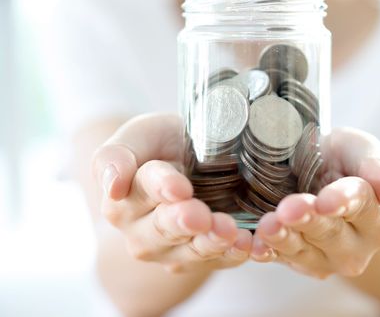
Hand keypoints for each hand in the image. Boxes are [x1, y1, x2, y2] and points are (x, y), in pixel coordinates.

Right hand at [92, 113, 251, 272]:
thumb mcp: (139, 136)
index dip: (162, 188)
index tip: (179, 188)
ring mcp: (171, 252)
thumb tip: (113, 186)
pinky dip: (233, 254)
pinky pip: (218, 262)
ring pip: (191, 252)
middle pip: (164, 228)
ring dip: (211, 242)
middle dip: (183, 222)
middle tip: (201, 215)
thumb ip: (116, 155)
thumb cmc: (162, 145)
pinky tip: (247, 244)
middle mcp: (142, 233)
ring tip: (228, 231)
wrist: (188, 162)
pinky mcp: (202, 261)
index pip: (142, 190)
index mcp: (123, 200)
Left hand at [251, 127, 379, 277]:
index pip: (364, 208)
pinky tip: (253, 246)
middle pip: (332, 232)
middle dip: (309, 220)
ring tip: (268, 225)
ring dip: (285, 239)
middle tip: (290, 209)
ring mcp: (327, 259)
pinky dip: (265, 252)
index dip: (344, 202)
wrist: (316, 172)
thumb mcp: (360, 150)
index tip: (327, 200)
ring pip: (304, 251)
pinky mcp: (298, 262)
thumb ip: (377, 167)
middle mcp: (358, 246)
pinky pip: (281, 259)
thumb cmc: (342, 159)